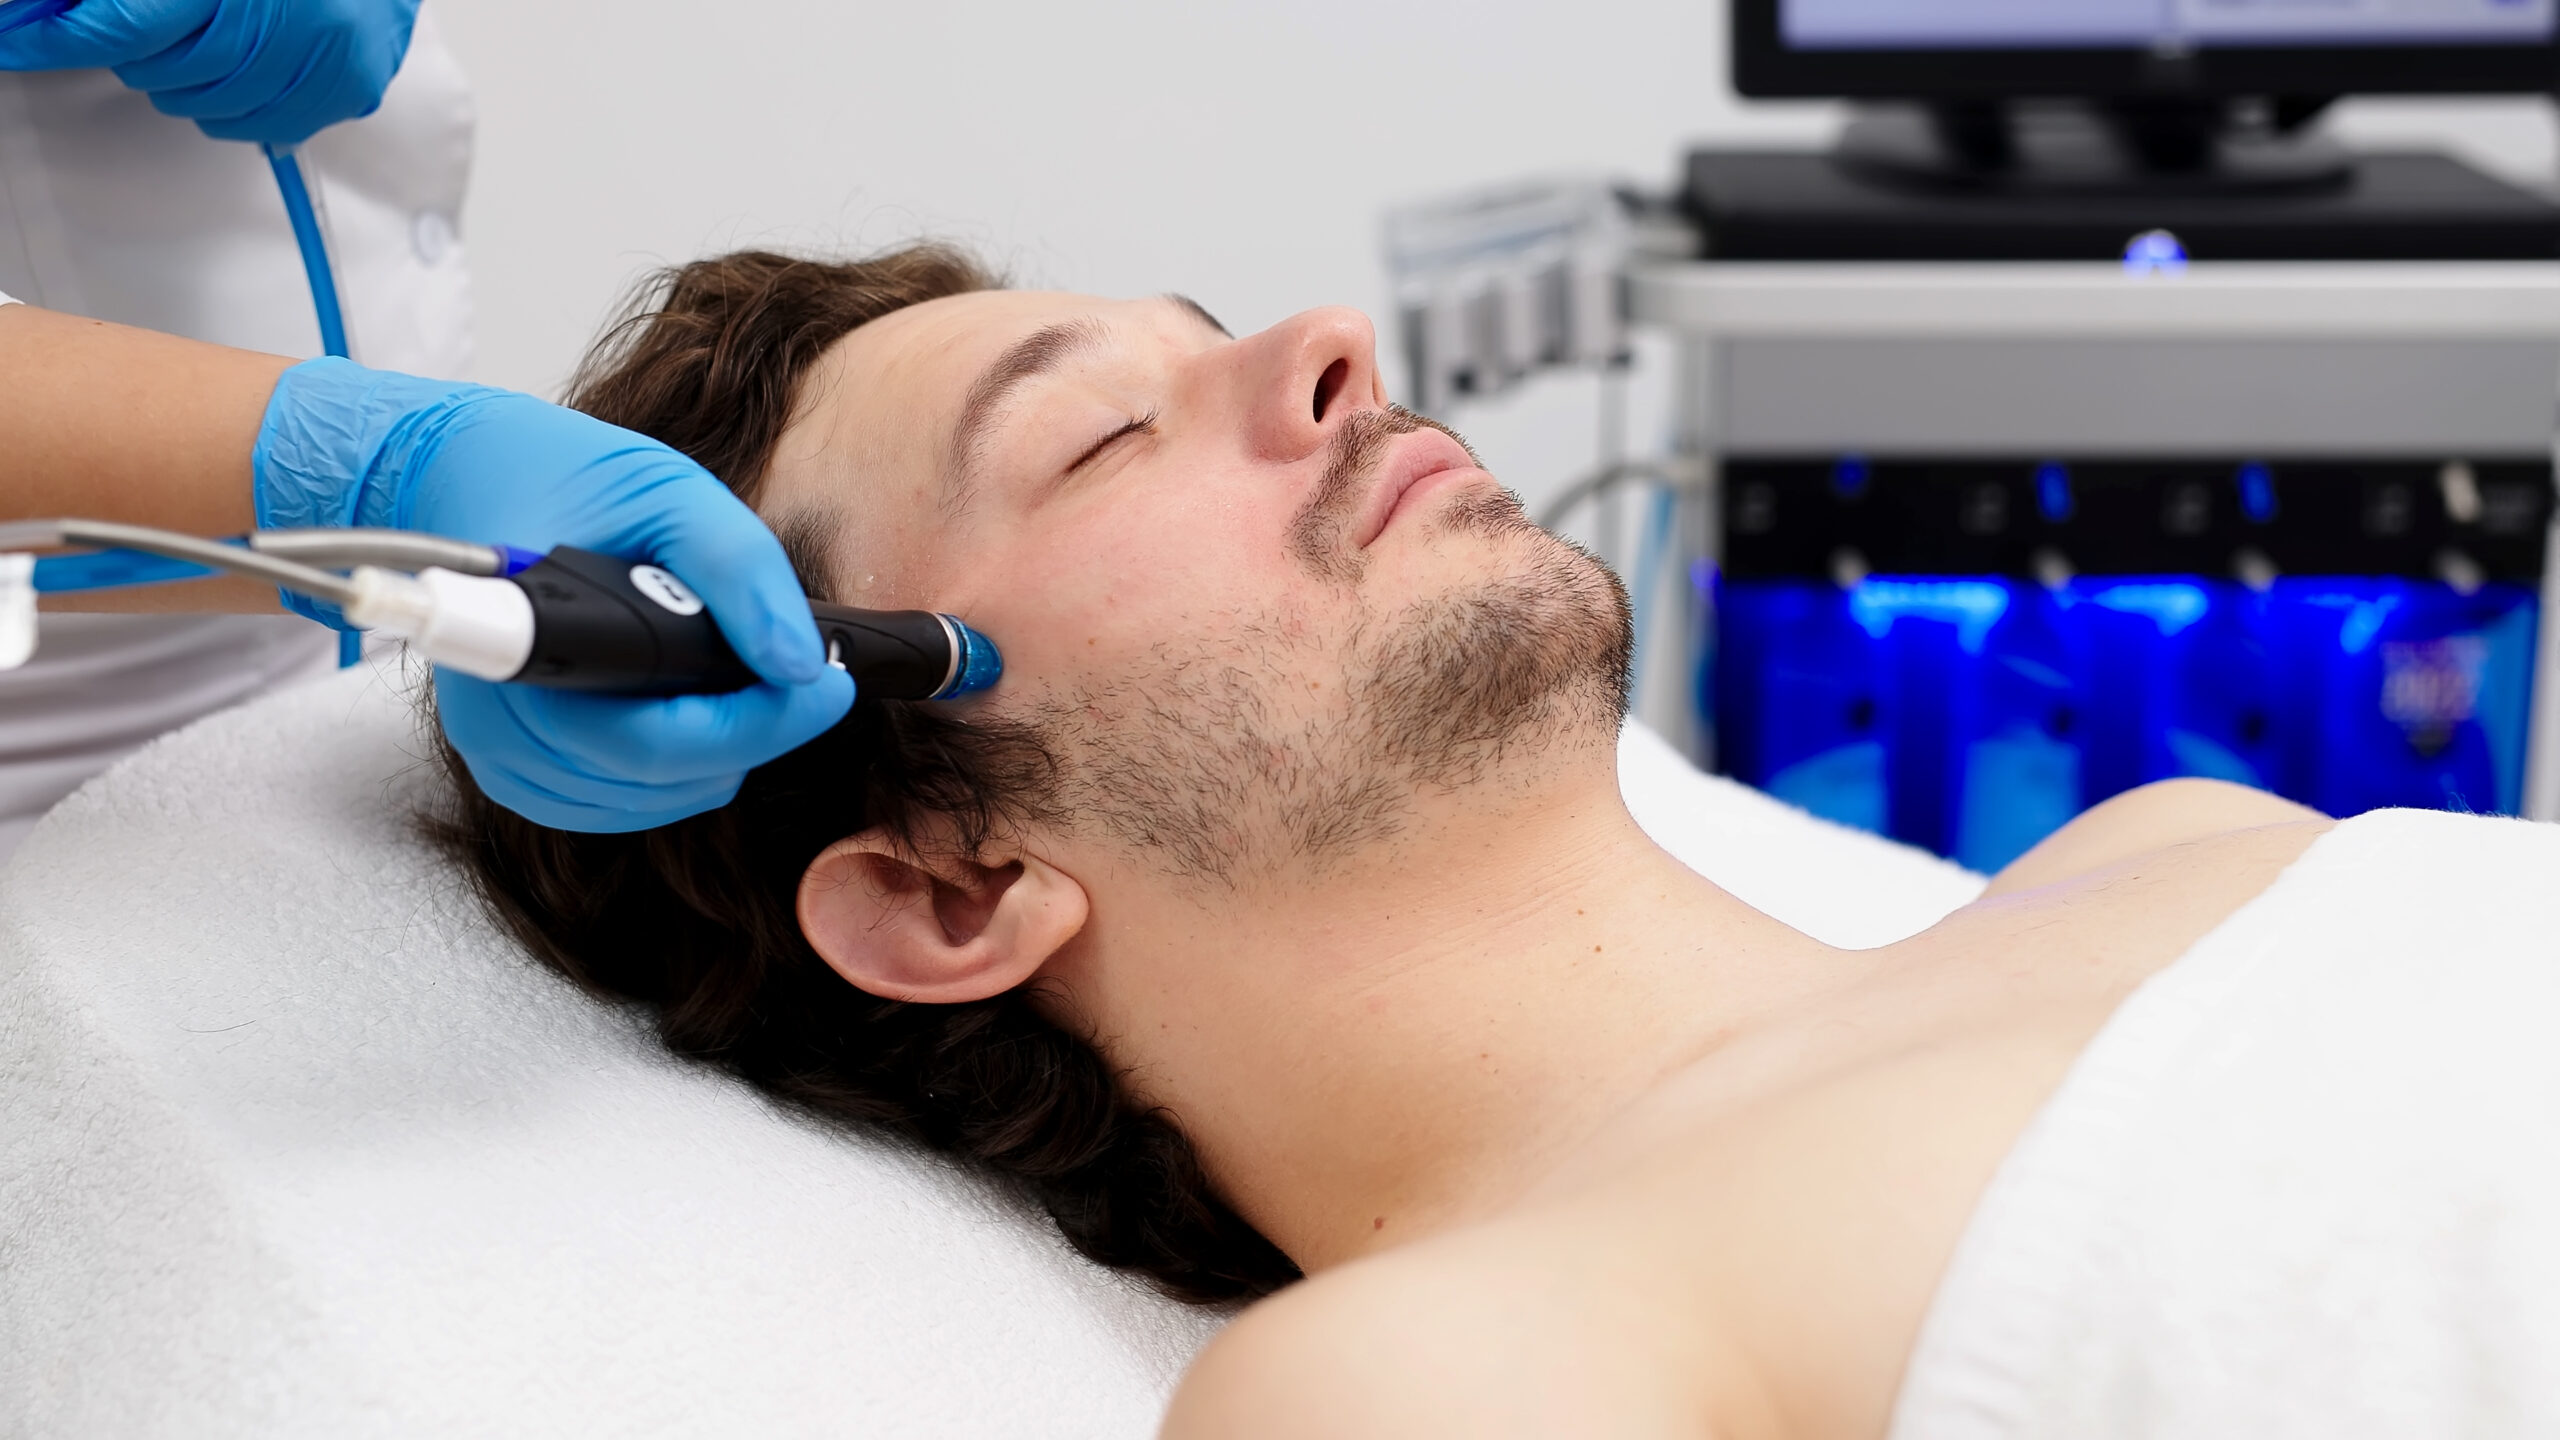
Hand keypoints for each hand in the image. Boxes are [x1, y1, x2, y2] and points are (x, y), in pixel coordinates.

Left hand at [0, 0, 419, 145]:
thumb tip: (55, 12)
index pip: (123, 24)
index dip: (59, 38)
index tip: (16, 44)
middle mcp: (288, 17)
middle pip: (164, 70)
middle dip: (137, 54)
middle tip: (145, 28)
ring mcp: (325, 58)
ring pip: (209, 107)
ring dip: (186, 84)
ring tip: (204, 45)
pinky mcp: (350, 88)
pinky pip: (262, 126)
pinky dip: (235, 108)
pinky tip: (240, 73)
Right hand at [256, 358, 856, 831]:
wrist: (462, 480)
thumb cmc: (562, 478)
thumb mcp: (671, 491)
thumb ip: (739, 570)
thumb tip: (799, 660)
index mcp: (534, 643)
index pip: (659, 739)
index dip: (761, 724)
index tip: (830, 683)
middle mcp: (503, 718)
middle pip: (664, 779)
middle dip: (754, 730)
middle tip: (799, 671)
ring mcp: (503, 753)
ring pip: (649, 801)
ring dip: (716, 751)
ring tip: (736, 675)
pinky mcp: (512, 769)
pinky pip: (616, 802)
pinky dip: (672, 768)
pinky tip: (688, 706)